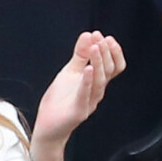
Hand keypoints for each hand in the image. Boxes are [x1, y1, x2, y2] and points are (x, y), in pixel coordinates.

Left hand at [30, 32, 125, 160]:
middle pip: (108, 72)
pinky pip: (85, 95)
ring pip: (99, 82)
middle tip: (100, 38)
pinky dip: (87, 81)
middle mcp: (96, 92)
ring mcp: (88, 102)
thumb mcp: (70, 72)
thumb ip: (80, 55)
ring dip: (98, 63)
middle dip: (105, 53)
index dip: (113, 52)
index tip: (105, 37)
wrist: (48, 125)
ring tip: (95, 47)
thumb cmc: (61, 99)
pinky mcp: (78, 111)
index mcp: (96, 82)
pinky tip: (87, 69)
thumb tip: (88, 34)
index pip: (113, 67)